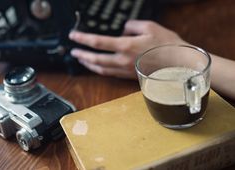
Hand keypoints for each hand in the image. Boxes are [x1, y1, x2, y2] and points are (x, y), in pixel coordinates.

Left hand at [69, 20, 185, 78]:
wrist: (180, 65)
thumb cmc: (167, 45)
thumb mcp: (150, 26)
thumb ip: (132, 25)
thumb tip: (123, 29)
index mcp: (126, 46)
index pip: (98, 42)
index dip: (83, 39)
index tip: (74, 36)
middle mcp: (123, 60)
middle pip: (95, 59)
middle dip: (81, 55)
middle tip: (73, 52)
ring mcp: (125, 70)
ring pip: (101, 69)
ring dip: (89, 65)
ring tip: (82, 60)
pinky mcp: (130, 76)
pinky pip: (110, 74)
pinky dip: (100, 70)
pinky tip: (97, 67)